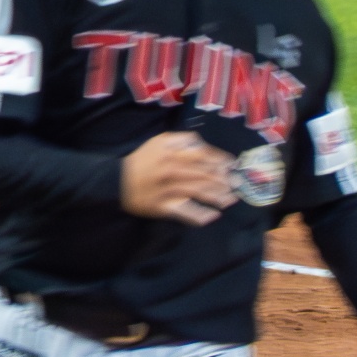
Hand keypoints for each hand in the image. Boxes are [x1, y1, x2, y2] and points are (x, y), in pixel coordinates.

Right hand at [119, 131, 235, 223]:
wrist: (119, 182)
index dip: (219, 159)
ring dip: (217, 196)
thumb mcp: (160, 142)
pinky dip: (200, 215)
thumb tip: (203, 145)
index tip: (232, 164)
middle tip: (238, 184)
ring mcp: (169, 190)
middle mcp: (172, 171)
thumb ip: (182, 140)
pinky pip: (185, 212)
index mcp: (172, 153)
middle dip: (223, 179)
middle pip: (203, 174)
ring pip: (198, 193)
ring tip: (230, 199)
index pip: (202, 155)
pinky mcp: (164, 207)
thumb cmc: (143, 160)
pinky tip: (213, 216)